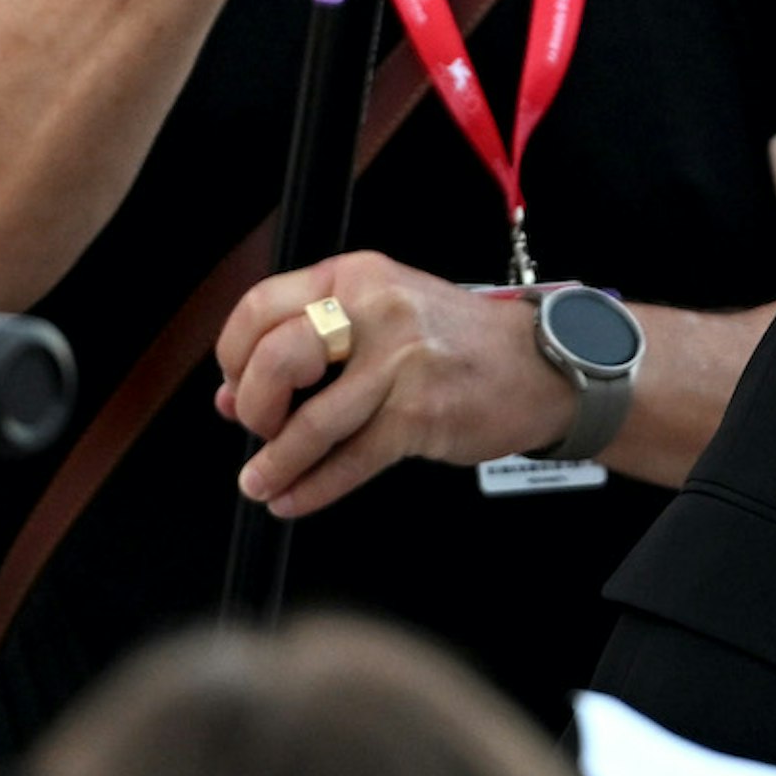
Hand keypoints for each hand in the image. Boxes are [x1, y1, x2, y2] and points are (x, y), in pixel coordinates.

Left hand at [213, 252, 577, 517]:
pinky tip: (294, 499)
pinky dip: (312, 488)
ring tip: (259, 483)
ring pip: (310, 422)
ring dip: (274, 462)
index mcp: (359, 276)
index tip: (236, 386)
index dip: (232, 355)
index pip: (261, 307)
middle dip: (254, 407)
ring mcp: (402, 361)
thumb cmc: (458, 343)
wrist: (542, 365)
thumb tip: (233, 397)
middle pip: (277, 359)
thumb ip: (312, 345)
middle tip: (259, 429)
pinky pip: (351, 459)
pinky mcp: (422, 413)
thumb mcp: (383, 318)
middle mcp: (378, 309)